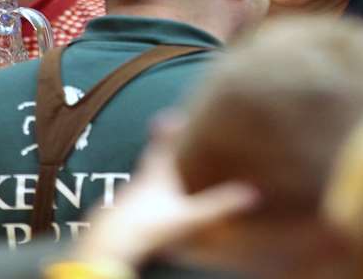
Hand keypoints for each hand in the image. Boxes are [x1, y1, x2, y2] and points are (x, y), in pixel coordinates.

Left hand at [70, 117, 257, 268]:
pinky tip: (155, 213)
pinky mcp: (121, 219)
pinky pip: (137, 205)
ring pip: (143, 183)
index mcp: (156, 173)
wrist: (110, 247)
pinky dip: (147, 204)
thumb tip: (252, 193)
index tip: (171, 116)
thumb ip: (220, 205)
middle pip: (151, 161)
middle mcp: (140, 182)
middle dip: (162, 153)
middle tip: (173, 147)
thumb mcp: (190, 216)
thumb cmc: (149, 225)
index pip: (161, 144)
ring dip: (156, 180)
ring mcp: (128, 200)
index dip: (167, 129)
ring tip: (170, 181)